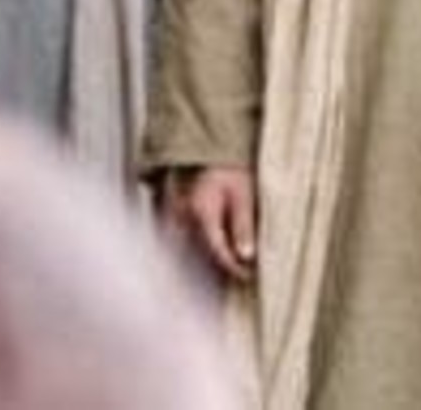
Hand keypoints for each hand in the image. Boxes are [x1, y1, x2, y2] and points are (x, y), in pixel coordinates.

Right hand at [165, 166, 257, 282]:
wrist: (210, 146)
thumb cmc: (229, 166)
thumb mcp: (243, 193)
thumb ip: (243, 225)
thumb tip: (246, 256)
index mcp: (201, 211)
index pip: (217, 250)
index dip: (233, 266)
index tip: (247, 274)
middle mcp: (183, 216)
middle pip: (200, 253)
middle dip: (219, 266)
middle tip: (240, 273)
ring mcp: (175, 214)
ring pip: (189, 248)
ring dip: (207, 259)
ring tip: (229, 265)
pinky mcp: (173, 212)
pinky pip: (183, 237)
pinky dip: (197, 247)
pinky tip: (212, 250)